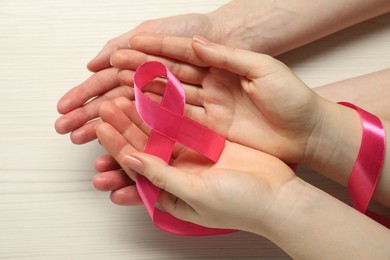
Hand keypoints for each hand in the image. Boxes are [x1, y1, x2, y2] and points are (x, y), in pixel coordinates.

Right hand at [54, 10, 236, 143]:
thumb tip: (98, 60)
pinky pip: (166, 139)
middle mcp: (159, 92)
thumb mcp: (167, 34)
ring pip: (138, 126)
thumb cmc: (208, 34)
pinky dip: (143, 147)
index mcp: (149, 70)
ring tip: (84, 146)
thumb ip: (134, 47)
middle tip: (66, 131)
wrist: (244, 40)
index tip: (65, 108)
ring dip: (112, 137)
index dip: (87, 96)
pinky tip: (122, 154)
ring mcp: (176, 111)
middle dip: (92, 119)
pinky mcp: (195, 126)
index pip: (111, 85)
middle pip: (121, 107)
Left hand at [95, 99, 295, 232]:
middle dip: (126, 126)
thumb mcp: (196, 194)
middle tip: (108, 105)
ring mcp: (192, 156)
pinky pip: (184, 124)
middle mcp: (177, 172)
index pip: (135, 166)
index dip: (117, 147)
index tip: (101, 128)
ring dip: (144, 116)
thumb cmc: (239, 205)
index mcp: (169, 191)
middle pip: (144, 146)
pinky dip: (170, 111)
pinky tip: (157, 97)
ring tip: (126, 96)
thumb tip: (129, 160)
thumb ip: (161, 176)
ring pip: (161, 132)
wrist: (277, 197)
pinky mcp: (208, 142)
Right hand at [111, 34, 325, 163]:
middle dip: (141, 70)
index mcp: (223, 63)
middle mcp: (212, 84)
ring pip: (170, 99)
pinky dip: (160, 120)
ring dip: (144, 95)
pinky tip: (140, 116)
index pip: (183, 52)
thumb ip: (227, 56)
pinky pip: (181, 123)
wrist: (306, 131)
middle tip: (113, 67)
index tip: (130, 45)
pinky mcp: (212, 130)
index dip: (156, 48)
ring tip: (117, 91)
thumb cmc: (292, 96)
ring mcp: (210, 107)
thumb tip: (197, 44)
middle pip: (170, 75)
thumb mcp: (262, 69)